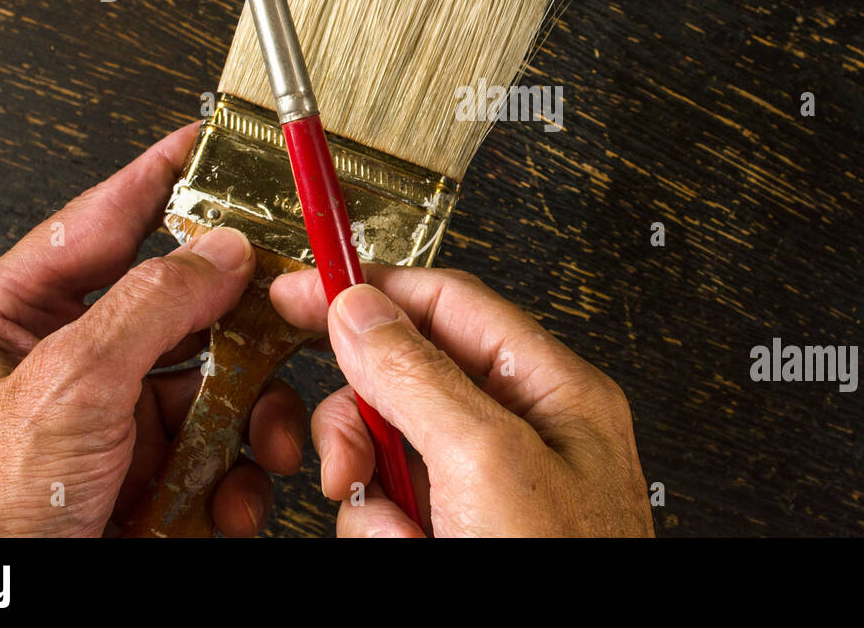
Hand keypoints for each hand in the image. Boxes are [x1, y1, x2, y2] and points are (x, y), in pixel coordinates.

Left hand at [0, 123, 307, 536]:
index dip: (153, 179)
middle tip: (283, 294)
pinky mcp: (149, 469)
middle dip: (235, 317)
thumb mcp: (65, 390)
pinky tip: (235, 489)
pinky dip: (242, 467)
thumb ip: (148, 306)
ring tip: (261, 433)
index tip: (201, 143)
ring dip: (251, 409)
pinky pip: (220, 441)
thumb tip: (217, 251)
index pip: (93, 225)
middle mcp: (63, 362)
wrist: (8, 620)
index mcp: (8, 321)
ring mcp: (110, 417)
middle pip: (175, 303)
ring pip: (213, 376)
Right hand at [270, 267, 652, 536]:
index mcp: (550, 390)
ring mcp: (485, 489)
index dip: (371, 290)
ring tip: (412, 537)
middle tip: (350, 456)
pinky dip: (385, 537)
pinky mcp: (455, 532)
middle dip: (364, 421)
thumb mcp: (486, 462)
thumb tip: (362, 309)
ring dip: (375, 499)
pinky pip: (387, 512)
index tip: (301, 290)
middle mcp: (521, 432)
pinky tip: (418, 553)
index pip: (447, 303)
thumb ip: (419, 374)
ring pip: (385, 453)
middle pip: (404, 380)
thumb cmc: (563, 574)